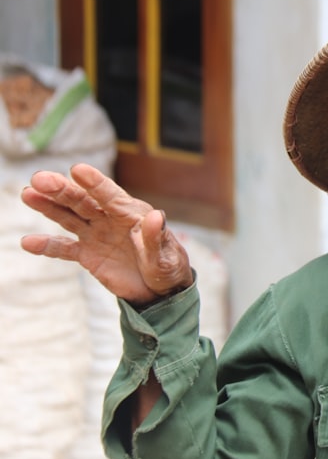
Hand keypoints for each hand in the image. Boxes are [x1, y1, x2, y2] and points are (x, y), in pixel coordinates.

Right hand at [20, 163, 193, 306]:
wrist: (161, 289)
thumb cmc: (168, 266)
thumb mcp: (166, 256)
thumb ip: (156, 238)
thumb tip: (156, 216)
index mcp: (133, 214)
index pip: (111, 196)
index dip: (95, 183)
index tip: (78, 170)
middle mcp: (111, 219)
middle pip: (84, 201)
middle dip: (63, 190)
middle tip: (40, 179)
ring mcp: (97, 235)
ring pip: (70, 217)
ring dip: (49, 206)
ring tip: (28, 193)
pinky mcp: (88, 254)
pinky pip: (64, 249)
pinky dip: (47, 246)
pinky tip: (28, 242)